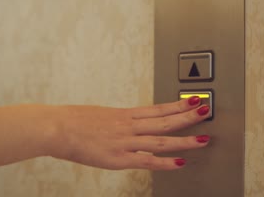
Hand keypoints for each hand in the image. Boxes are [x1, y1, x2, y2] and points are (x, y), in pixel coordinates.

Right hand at [49, 97, 209, 169]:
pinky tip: (179, 163)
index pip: (157, 109)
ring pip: (160, 139)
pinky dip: (164, 162)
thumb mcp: (97, 115)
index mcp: (123, 115)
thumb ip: (114, 122)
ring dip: (184, 139)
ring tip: (202, 138)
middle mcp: (128, 126)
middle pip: (164, 120)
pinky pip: (146, 161)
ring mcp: (124, 142)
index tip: (192, 100)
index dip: (177, 105)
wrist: (57, 127)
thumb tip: (123, 124)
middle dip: (188, 116)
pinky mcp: (118, 158)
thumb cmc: (72, 121)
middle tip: (206, 110)